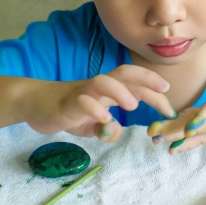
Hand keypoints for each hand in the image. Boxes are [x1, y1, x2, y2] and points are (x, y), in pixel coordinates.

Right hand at [22, 65, 176, 142]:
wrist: (34, 103)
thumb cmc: (68, 111)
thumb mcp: (91, 126)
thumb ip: (105, 130)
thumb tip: (115, 131)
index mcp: (108, 90)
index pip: (135, 85)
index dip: (155, 93)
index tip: (171, 108)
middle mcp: (97, 87)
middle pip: (123, 73)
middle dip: (146, 78)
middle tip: (163, 91)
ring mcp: (82, 92)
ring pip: (103, 82)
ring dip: (120, 91)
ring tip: (132, 107)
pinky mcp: (66, 103)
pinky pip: (81, 101)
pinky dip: (93, 109)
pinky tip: (104, 120)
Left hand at [147, 66, 205, 154]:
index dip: (203, 118)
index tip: (188, 128)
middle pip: (196, 123)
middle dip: (174, 128)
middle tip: (153, 133)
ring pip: (195, 132)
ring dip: (174, 135)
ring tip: (154, 140)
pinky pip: (201, 139)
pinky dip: (186, 144)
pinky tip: (170, 150)